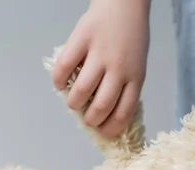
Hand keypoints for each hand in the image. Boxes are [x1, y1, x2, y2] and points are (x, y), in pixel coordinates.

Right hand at [53, 0, 149, 137]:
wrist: (124, 3)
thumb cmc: (130, 40)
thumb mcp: (136, 66)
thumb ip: (124, 88)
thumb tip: (104, 116)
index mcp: (135, 77)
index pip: (123, 112)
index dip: (110, 129)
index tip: (102, 132)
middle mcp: (119, 67)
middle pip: (102, 106)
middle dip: (91, 120)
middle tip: (87, 118)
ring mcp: (100, 53)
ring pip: (82, 90)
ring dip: (74, 103)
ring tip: (74, 102)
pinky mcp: (82, 38)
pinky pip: (64, 66)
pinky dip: (59, 81)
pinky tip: (61, 83)